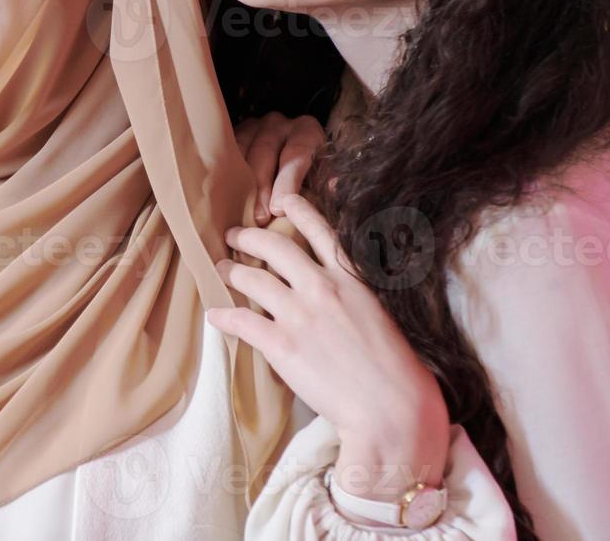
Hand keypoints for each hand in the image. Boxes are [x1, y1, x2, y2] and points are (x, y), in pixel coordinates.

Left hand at [206, 193, 451, 500]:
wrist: (392, 408)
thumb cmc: (396, 369)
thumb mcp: (379, 314)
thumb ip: (351, 294)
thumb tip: (329, 288)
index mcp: (351, 279)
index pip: (320, 231)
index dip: (297, 210)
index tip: (281, 200)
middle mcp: (322, 288)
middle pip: (274, 247)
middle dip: (249, 237)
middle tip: (234, 236)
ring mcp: (299, 314)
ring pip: (252, 279)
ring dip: (232, 272)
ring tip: (221, 269)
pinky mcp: (282, 344)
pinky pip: (241, 322)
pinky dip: (224, 317)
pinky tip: (214, 315)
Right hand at [233, 112, 325, 224]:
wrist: (295, 158)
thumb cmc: (312, 171)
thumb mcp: (324, 173)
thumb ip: (327, 179)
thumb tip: (334, 188)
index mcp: (306, 131)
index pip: (295, 154)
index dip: (287, 182)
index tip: (280, 209)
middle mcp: (279, 124)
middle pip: (266, 151)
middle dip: (261, 186)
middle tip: (259, 217)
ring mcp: (254, 126)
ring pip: (241, 150)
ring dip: (238, 181)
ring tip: (238, 211)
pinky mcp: (236, 133)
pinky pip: (226, 151)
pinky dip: (224, 172)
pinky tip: (223, 195)